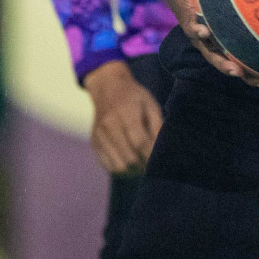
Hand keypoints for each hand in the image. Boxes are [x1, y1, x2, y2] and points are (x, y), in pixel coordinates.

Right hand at [82, 60, 163, 174]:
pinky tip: (130, 162)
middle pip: (128, 158)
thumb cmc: (134, 96)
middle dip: (143, 165)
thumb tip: (162, 150)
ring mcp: (99, 136)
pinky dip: (121, 169)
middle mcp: (109, 125)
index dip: (151, 156)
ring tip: (142, 165)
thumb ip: (157, 127)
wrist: (107, 87)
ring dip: (133, 171)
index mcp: (125, 113)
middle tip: (152, 165)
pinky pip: (108, 166)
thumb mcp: (150, 105)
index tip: (160, 162)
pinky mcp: (95, 143)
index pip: (139, 143)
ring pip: (118, 166)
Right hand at [141, 0, 258, 86]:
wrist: (183, 1)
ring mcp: (215, 46)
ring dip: (244, 75)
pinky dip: (252, 71)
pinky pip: (238, 62)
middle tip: (235, 71)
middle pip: (212, 55)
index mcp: (191, 22)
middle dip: (223, 64)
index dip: (198, 31)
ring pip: (228, 64)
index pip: (194, 28)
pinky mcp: (226, 48)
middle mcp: (203, 39)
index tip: (204, 31)